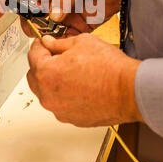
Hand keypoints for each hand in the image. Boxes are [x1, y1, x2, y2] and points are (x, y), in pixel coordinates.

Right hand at [0, 0, 131, 37]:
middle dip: (29, 25)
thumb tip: (54, 13)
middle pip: (30, 16)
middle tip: (37, 29)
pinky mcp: (79, 25)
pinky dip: (64, 42)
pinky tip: (67, 42)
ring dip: (46, 36)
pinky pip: (66, 38)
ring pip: (46, 29)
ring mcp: (65, 13)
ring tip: (53, 36)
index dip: (2, 3)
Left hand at [27, 33, 142, 126]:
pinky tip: (80, 86)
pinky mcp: (71, 119)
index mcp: (46, 74)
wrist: (130, 91)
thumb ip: (59, 43)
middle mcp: (48, 96)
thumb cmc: (110, 69)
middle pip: (34, 76)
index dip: (40, 45)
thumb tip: (49, 43)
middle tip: (57, 56)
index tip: (45, 43)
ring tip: (73, 72)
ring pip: (46, 92)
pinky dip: (65, 95)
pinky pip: (60, 104)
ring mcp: (59, 110)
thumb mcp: (81, 42)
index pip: (33, 55)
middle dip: (42, 64)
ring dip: (53, 81)